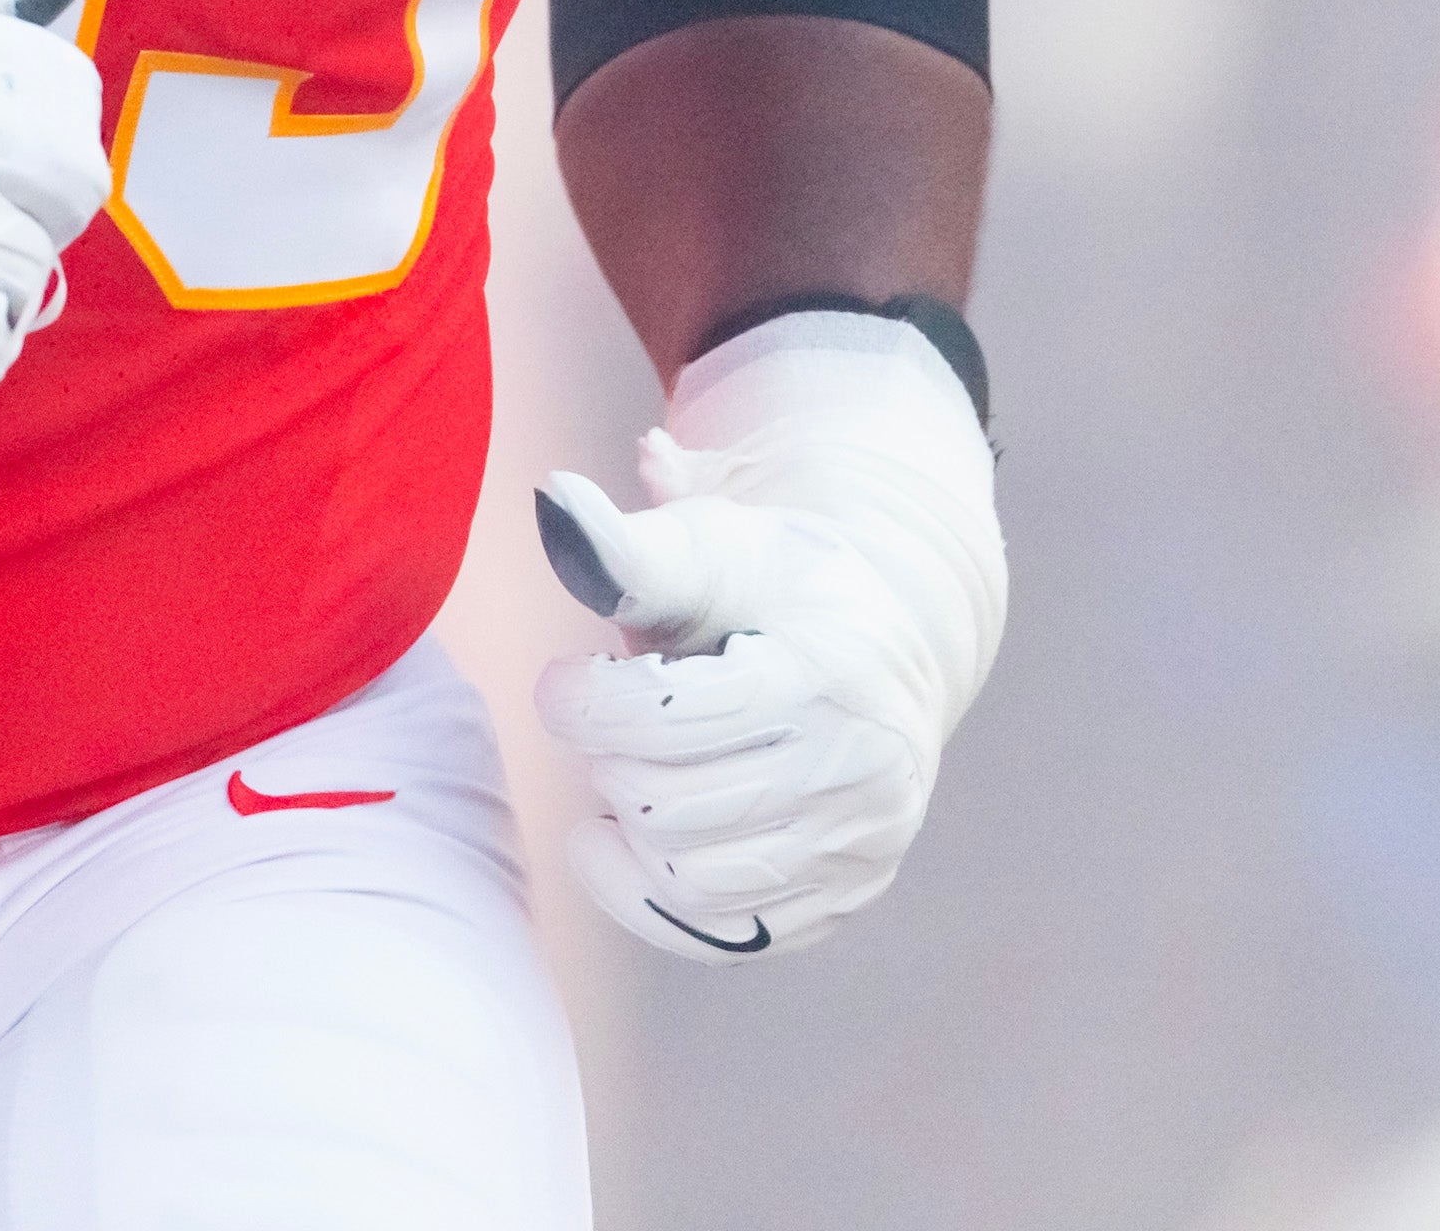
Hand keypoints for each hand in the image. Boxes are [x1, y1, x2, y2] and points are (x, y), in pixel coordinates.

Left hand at [528, 309, 1003, 961]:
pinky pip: (722, 939)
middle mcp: (861, 765)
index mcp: (825, 670)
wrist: (887, 641)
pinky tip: (631, 841)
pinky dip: (653, 897)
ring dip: (628, 830)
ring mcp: (863, 841)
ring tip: (628, 774)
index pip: (663, 720)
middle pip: (666, 805)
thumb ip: (629, 547)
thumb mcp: (712, 546)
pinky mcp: (849, 895)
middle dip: (610, 762)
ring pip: (688, 880)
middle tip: (611, 724)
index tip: (562, 681)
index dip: (582, 704)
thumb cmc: (775, 586)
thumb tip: (552, 499)